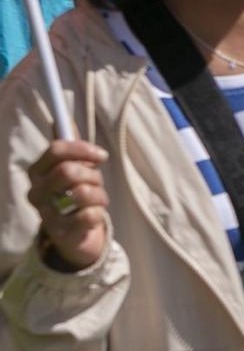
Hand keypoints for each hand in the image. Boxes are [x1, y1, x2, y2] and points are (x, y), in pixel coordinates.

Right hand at [28, 139, 110, 270]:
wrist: (76, 233)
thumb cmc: (75, 194)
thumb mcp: (73, 167)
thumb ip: (69, 145)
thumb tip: (61, 117)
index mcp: (37, 172)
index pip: (56, 150)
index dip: (82, 149)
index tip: (101, 155)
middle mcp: (35, 192)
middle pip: (68, 171)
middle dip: (93, 175)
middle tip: (97, 182)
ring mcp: (45, 214)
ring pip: (82, 193)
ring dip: (99, 194)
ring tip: (96, 200)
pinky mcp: (60, 233)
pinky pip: (89, 215)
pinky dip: (99, 213)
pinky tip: (93, 216)